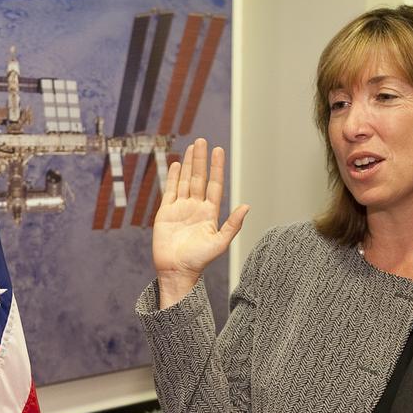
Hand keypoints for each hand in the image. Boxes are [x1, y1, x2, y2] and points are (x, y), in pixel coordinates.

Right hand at [152, 137, 249, 308]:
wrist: (177, 271)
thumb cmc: (199, 261)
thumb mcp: (220, 243)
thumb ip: (233, 225)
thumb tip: (247, 206)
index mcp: (210, 213)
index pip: (214, 185)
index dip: (216, 168)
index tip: (219, 150)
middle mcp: (196, 207)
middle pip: (199, 178)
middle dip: (201, 160)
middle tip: (203, 141)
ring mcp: (180, 209)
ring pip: (185, 181)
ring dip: (188, 164)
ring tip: (192, 147)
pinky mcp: (166, 213)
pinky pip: (170, 191)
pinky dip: (173, 177)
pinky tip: (176, 164)